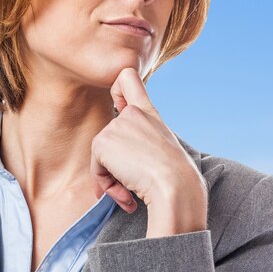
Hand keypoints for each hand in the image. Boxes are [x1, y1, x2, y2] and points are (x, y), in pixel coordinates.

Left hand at [90, 67, 207, 237]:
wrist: (175, 189)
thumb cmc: (176, 178)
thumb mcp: (162, 148)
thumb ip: (141, 141)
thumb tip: (117, 160)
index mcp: (148, 113)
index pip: (127, 77)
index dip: (116, 89)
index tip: (117, 105)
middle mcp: (131, 114)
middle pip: (108, 138)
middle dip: (115, 164)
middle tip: (133, 181)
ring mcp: (115, 126)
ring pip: (102, 157)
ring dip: (112, 179)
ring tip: (132, 191)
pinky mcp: (102, 142)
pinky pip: (96, 169)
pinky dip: (106, 185)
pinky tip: (126, 194)